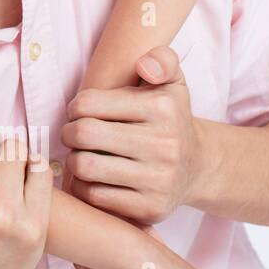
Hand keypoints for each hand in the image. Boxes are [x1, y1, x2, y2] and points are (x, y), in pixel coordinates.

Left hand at [62, 46, 203, 223]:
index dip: (74, 107)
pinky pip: (94, 196)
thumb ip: (161, 60)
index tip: (80, 112)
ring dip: (74, 160)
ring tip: (83, 155)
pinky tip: (93, 177)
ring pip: (85, 167)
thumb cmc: (171, 119)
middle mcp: (164, 145)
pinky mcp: (150, 208)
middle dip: (68, 133)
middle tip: (74, 135)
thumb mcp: (173, 82)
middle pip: (82, 135)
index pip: (87, 103)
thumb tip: (144, 65)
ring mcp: (158, 180)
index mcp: (162, 108)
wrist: (199, 167)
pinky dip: (84, 186)